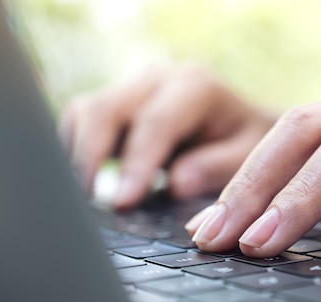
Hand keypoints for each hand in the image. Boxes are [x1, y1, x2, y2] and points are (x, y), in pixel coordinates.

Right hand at [58, 63, 275, 208]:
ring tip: (82, 198)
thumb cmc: (245, 142)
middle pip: (108, 109)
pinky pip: (80, 118)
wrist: (240, 122)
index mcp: (196, 87)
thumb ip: (216, 168)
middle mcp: (159, 78)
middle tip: (90, 204)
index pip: (156, 123)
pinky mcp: (116, 102)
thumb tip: (176, 184)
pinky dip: (74, 148)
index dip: (136, 164)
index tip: (122, 202)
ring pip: (86, 111)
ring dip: (78, 153)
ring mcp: (132, 87)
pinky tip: (83, 182)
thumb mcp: (246, 156)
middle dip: (93, 157)